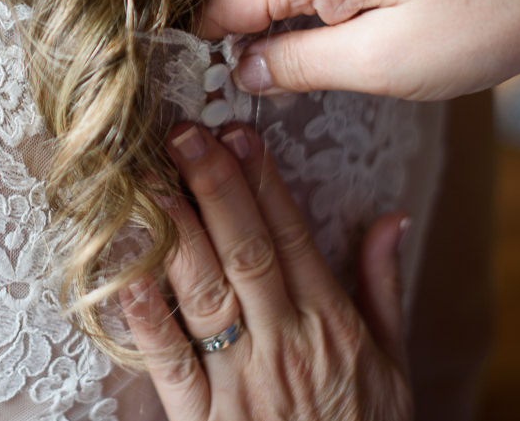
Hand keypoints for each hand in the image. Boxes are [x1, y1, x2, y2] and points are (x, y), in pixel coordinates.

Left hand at [121, 122, 411, 420]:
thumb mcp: (395, 366)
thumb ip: (383, 289)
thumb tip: (391, 218)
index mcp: (331, 328)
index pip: (293, 239)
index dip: (263, 183)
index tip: (237, 132)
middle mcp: (286, 347)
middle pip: (245, 254)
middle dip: (214, 189)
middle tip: (183, 133)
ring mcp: (242, 386)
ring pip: (205, 297)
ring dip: (175, 234)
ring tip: (147, 181)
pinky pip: (169, 365)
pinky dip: (145, 318)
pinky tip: (124, 272)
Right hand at [200, 0, 519, 101]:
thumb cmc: (470, 30)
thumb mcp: (377, 65)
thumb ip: (296, 66)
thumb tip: (240, 71)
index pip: (220, 2)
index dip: (201, 48)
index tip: (197, 89)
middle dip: (223, 32)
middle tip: (232, 88)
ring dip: (255, 22)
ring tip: (265, 72)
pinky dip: (286, 8)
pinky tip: (300, 44)